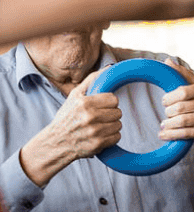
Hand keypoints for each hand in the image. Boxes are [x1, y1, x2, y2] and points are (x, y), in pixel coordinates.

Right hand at [18, 69, 121, 186]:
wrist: (56, 142)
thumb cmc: (67, 118)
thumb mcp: (74, 96)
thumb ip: (91, 80)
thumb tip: (109, 68)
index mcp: (84, 103)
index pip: (113, 99)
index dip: (109, 103)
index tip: (101, 106)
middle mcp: (90, 117)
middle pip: (118, 112)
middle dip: (110, 114)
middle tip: (98, 117)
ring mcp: (95, 131)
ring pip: (119, 125)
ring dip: (111, 126)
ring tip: (98, 126)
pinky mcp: (98, 144)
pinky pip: (117, 137)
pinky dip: (110, 137)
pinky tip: (99, 135)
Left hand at [159, 59, 193, 154]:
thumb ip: (185, 75)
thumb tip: (167, 62)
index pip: (182, 92)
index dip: (169, 98)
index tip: (166, 101)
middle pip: (180, 108)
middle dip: (168, 112)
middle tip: (168, 113)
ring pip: (182, 121)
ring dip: (168, 124)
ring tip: (165, 125)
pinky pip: (186, 133)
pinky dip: (172, 135)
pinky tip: (164, 134)